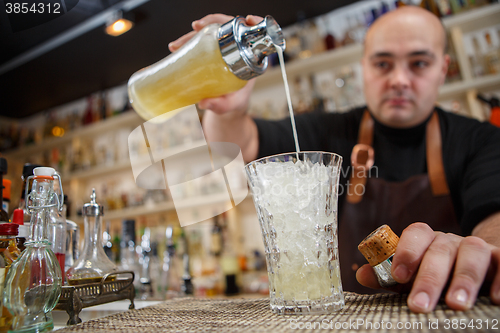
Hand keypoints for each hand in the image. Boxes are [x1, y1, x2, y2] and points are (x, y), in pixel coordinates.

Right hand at [168, 14, 262, 114]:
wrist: (227, 103)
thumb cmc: (234, 102)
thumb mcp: (230, 105)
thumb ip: (220, 105)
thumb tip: (203, 103)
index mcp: (250, 57)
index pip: (256, 33)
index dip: (256, 23)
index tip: (248, 20)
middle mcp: (238, 48)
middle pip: (229, 26)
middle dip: (212, 22)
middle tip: (196, 27)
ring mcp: (225, 47)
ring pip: (213, 30)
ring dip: (195, 33)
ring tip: (178, 44)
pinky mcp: (214, 49)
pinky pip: (204, 38)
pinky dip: (191, 39)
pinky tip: (179, 46)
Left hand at [356, 222, 499, 312]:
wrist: (474, 267)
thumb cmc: (434, 275)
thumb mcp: (410, 277)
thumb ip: (387, 277)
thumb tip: (361, 275)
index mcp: (426, 240)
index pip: (415, 234)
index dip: (406, 252)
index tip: (398, 275)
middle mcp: (450, 240)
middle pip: (440, 250)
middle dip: (429, 278)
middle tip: (420, 305)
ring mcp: (476, 248)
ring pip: (473, 253)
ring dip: (464, 279)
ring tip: (456, 304)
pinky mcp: (499, 259)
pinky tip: (494, 299)